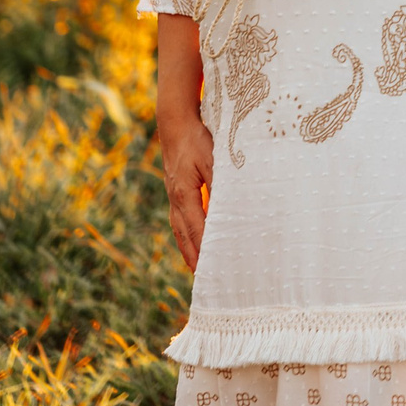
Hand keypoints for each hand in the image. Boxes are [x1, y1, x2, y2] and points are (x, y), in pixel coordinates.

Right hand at [158, 110, 213, 271]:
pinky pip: (179, 221)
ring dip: (189, 250)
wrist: (175, 125)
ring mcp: (173, 197)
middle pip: (186, 236)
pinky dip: (185, 236)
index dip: (205, 250)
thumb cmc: (196, 140)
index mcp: (184, 195)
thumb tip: (232, 203)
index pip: (198, 230)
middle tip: (205, 280)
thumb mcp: (213, 159)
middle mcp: (176, 201)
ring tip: (197, 269)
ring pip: (180, 231)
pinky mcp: (175, 192)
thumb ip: (221, 182)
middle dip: (195, 258)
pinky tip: (191, 242)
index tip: (213, 268)